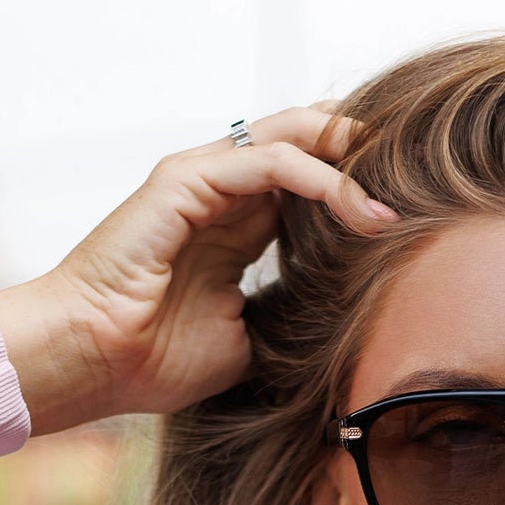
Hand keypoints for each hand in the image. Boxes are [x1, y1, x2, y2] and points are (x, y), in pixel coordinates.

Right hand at [0, 106, 394, 435]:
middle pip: (304, 146)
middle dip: (359, 160)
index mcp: (234, 230)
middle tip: (411, 185)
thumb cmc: (154, 363)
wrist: (94, 362)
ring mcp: (202, 181)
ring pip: (291, 141)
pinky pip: (267, 162)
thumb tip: (342, 339)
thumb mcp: (245, 346)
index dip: (354, 195)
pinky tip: (352, 205)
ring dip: (348, 166)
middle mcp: (221, 196)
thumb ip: (284, 323)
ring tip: (389, 203)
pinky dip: (316, 178)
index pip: (306, 188)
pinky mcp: (185, 179)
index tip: (404, 225)